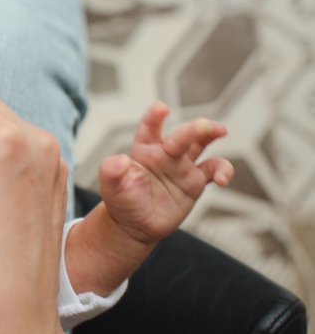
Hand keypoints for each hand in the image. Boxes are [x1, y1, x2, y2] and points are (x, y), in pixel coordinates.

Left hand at [100, 102, 233, 242]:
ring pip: (201, 143)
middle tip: (204, 126)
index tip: (161, 108)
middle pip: (181, 135)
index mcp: (143, 150)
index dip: (154, 117)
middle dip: (193, 128)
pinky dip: (223, 170)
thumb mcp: (110, 188)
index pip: (149, 128)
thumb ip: (110, 171)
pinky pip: (213, 170)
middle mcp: (165, 153)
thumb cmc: (121, 201)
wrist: (135, 225)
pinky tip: (223, 179)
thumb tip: (119, 160)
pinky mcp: (195, 181)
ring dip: (211, 134)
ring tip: (220, 131)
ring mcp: (182, 165)